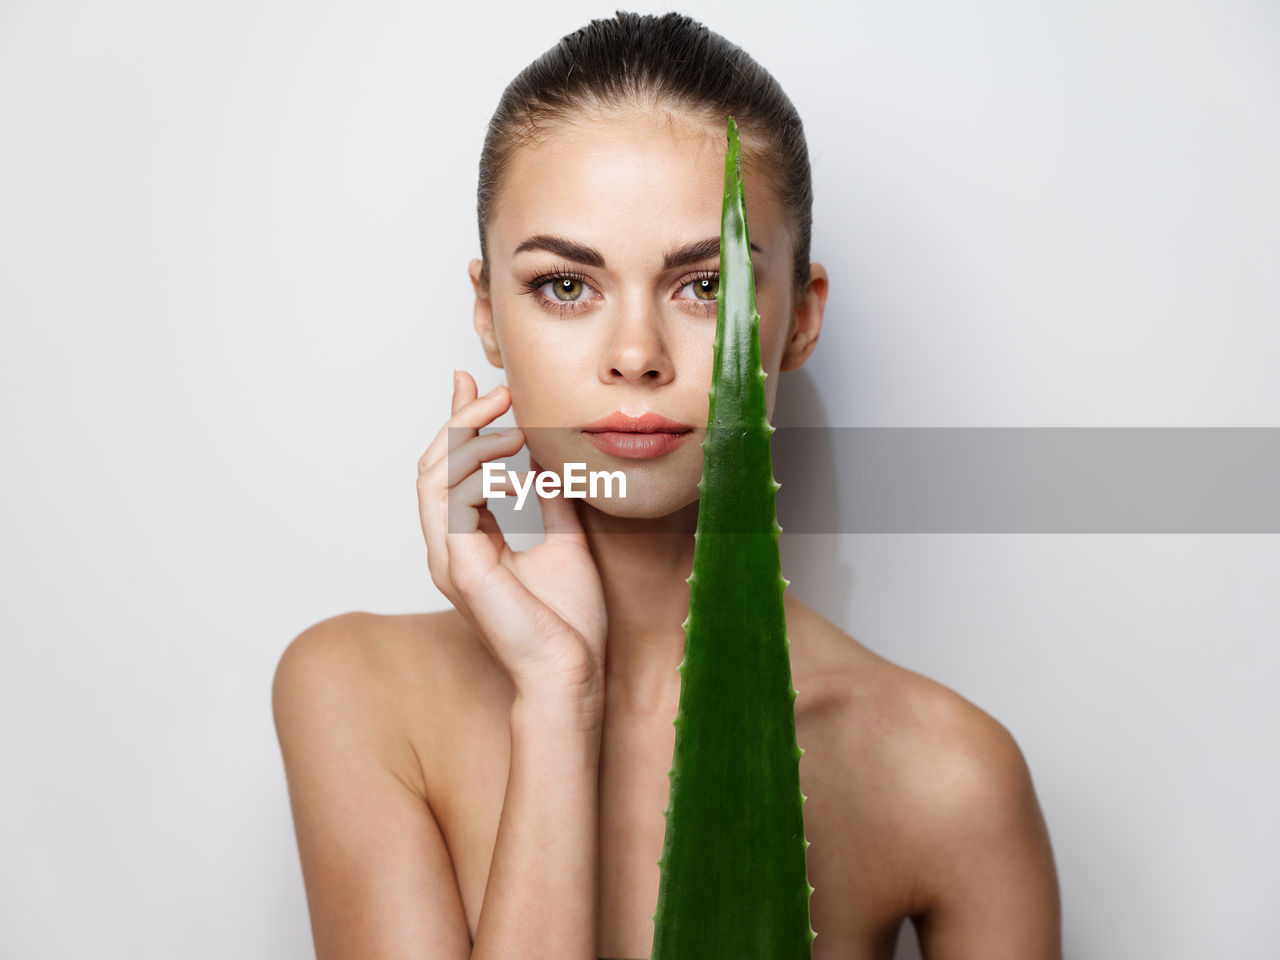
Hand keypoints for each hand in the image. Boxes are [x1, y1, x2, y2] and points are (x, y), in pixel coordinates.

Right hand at [417, 370, 607, 700]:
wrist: (572, 672)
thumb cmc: (568, 621)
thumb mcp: (564, 539)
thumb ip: (548, 499)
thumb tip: (544, 458)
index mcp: (469, 543)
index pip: (452, 472)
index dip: (462, 425)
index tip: (479, 385)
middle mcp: (449, 549)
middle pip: (433, 466)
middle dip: (463, 420)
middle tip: (499, 391)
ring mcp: (448, 559)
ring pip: (433, 477)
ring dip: (471, 438)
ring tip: (513, 422)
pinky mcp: (460, 566)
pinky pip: (453, 501)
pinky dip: (480, 472)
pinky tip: (517, 466)